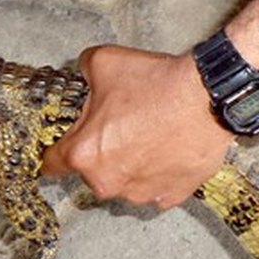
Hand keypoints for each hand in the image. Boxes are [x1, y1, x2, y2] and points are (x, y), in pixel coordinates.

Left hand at [41, 45, 234, 208]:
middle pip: (92, 172)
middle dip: (101, 152)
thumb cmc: (158, 85)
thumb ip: (84, 72)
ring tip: (147, 135)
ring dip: (130, 165)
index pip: (51, 164)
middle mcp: (108, 181)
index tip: (61, 148)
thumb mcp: (104, 63)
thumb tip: (84, 73)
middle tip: (120, 127)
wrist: (207, 97)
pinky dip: (158, 173)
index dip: (55, 151)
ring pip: (125, 182)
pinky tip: (166, 150)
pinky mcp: (170, 196)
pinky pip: (155, 188)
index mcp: (84, 154)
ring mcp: (141, 193)